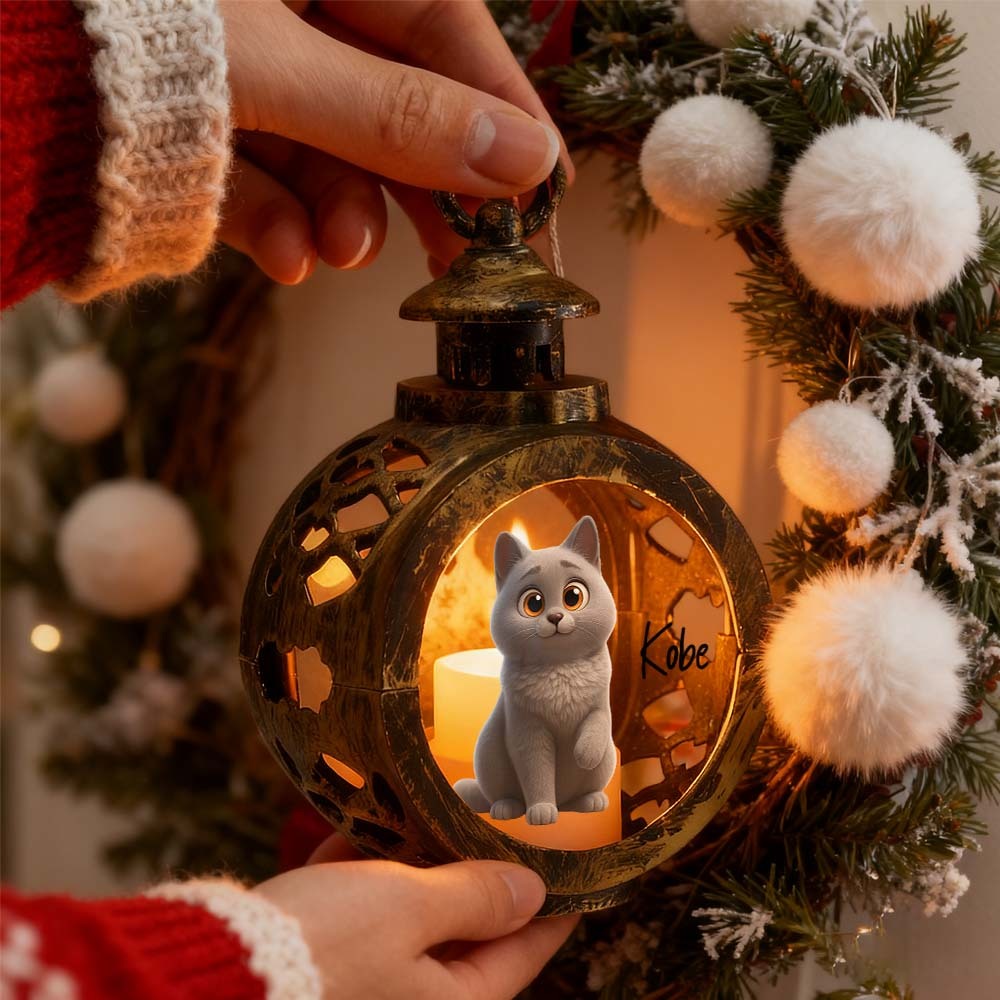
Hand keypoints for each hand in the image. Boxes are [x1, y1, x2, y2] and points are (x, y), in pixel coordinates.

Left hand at [219, 1, 568, 284]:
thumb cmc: (113, 25)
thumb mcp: (269, 64)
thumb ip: (395, 116)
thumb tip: (526, 157)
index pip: (441, 22)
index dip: (498, 103)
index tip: (541, 180)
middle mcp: (282, 5)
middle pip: (388, 98)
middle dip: (420, 182)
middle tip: (467, 256)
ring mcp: (233, 64)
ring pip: (323, 148)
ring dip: (340, 213)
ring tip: (344, 251)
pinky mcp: (192, 127)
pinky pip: (256, 175)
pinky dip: (274, 221)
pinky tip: (287, 256)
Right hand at [253, 834, 578, 999]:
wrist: (214, 975)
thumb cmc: (324, 948)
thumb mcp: (409, 909)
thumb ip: (475, 896)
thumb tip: (532, 891)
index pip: (521, 952)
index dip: (550, 908)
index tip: (572, 873)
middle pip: (464, 934)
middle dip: (475, 876)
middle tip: (496, 822)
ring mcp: (365, 984)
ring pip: (408, 920)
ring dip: (415, 869)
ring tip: (432, 813)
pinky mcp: (323, 962)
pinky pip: (359, 916)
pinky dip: (364, 878)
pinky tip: (362, 831)